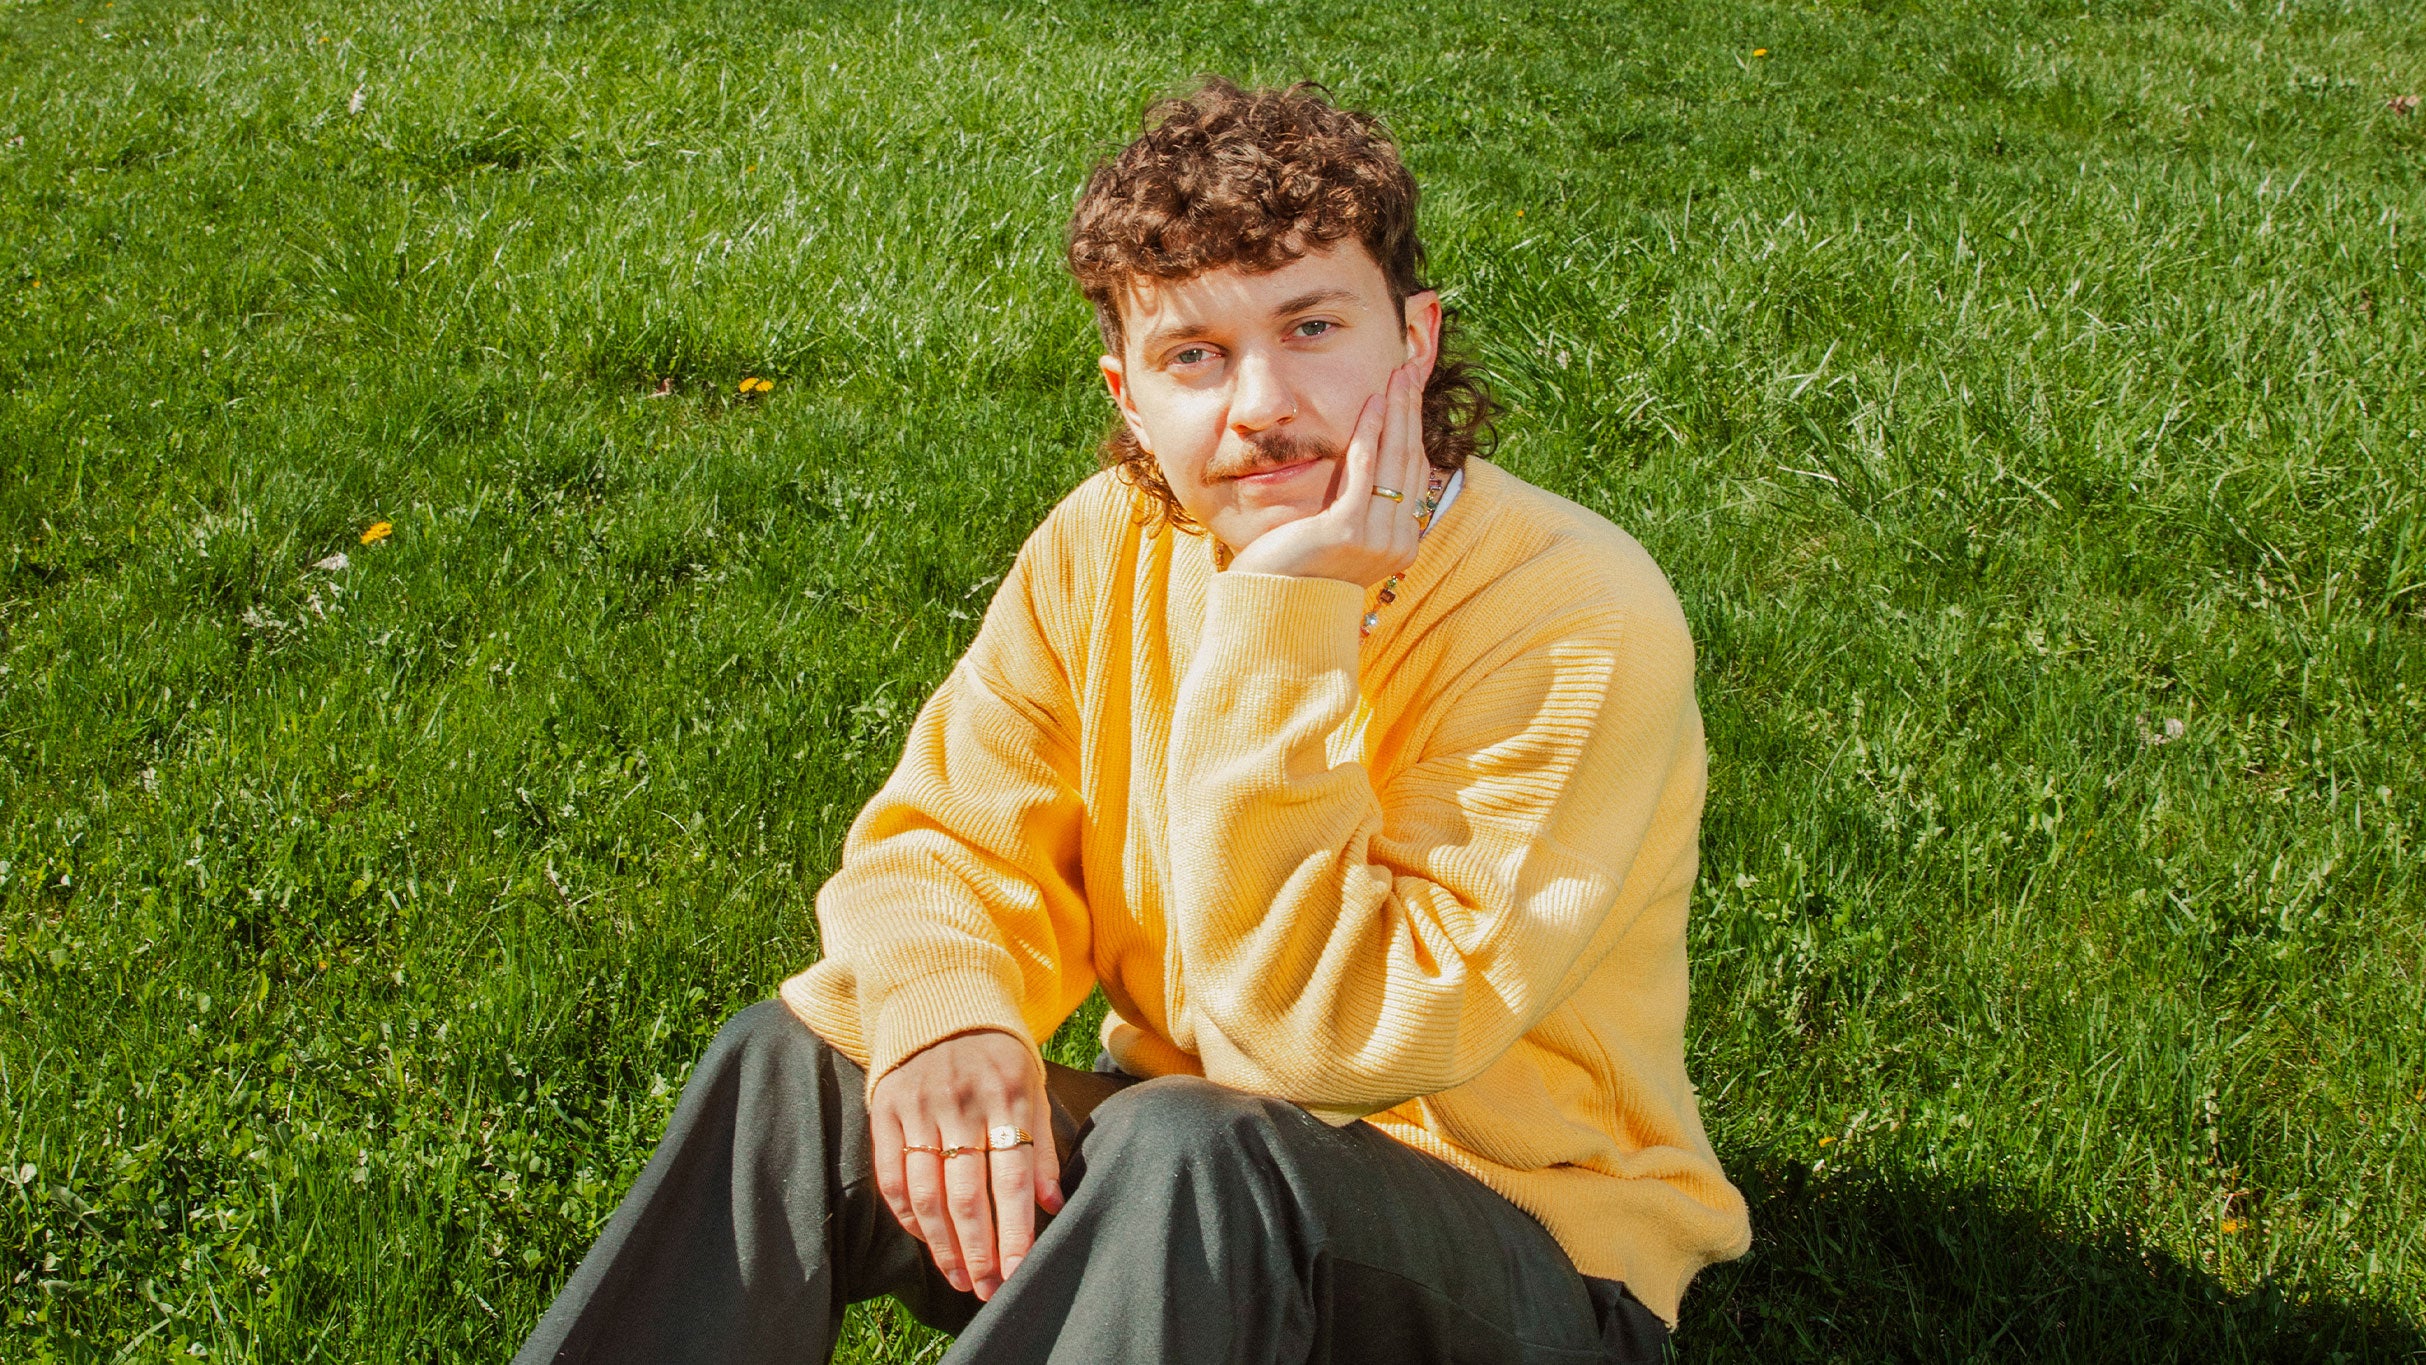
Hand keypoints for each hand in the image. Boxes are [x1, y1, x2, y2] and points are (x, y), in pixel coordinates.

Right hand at [868, 1030, 1062, 1300]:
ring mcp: (919, 1106)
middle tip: (986, 1289)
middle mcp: (962, 1103)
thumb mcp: (1032, 1085)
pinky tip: (925, 1237)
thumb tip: (1054, 1204)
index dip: (1015, 1233)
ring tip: (958, 1276)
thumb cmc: (998, 1050)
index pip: (1011, 1180)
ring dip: (942, 1244)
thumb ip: (1041, 1145)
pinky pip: (891, 1174)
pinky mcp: (885, 1107)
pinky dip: (907, 1213)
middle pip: (967, 1195)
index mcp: (1007, 1097)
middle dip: (978, 1251)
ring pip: (927, 1192)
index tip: (1018, 1274)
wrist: (940, 992)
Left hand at [1227, 360, 1429, 586]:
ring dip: (1395, 413)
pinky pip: (1363, 471)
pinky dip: (1368, 434)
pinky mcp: (1348, 531)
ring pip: (1393, 461)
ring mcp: (1376, 539)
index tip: (1407, 396)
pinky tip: (1371, 404)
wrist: (1270, 608)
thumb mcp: (1337, 532)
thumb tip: (1368, 464)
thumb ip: (1358, 504)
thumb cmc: (1296, 570)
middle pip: (1410, 462)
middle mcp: (1398, 543)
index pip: (1414, 475)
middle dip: (1409, 412)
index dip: (1412, 430)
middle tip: (1407, 373)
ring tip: (1396, 377)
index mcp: (1401, 544)